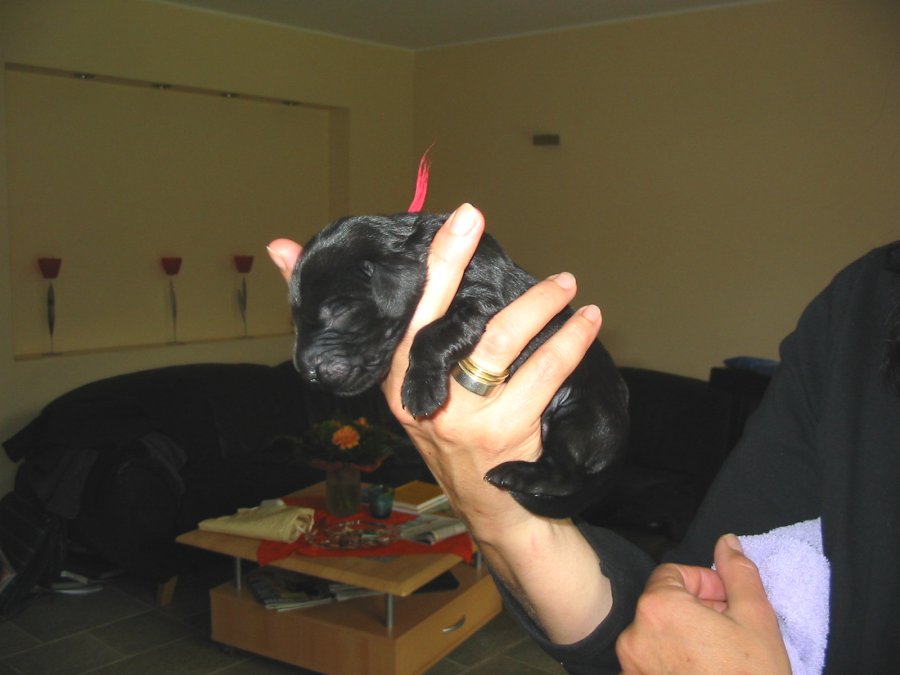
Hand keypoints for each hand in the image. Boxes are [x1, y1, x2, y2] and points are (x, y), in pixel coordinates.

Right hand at [270, 205, 615, 642]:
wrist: (488, 503)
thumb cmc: (447, 429)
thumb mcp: (404, 383)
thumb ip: (363, 321)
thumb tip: (277, 245)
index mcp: (397, 379)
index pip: (414, 310)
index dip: (440, 260)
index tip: (466, 214)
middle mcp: (425, 398)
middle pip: (458, 324)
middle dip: (508, 289)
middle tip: (548, 270)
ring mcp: (465, 418)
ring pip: (507, 346)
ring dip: (545, 311)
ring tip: (569, 288)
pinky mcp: (506, 433)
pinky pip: (545, 374)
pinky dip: (571, 343)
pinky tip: (589, 324)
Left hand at [616, 534, 790, 674]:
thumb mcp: (756, 620)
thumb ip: (739, 575)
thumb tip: (728, 542)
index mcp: (658, 608)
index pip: (671, 573)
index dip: (703, 582)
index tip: (727, 601)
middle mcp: (634, 636)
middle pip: (663, 604)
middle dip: (697, 609)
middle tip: (730, 628)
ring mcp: (631, 668)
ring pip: (657, 635)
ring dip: (686, 636)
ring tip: (720, 655)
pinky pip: (652, 664)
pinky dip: (674, 662)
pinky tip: (706, 672)